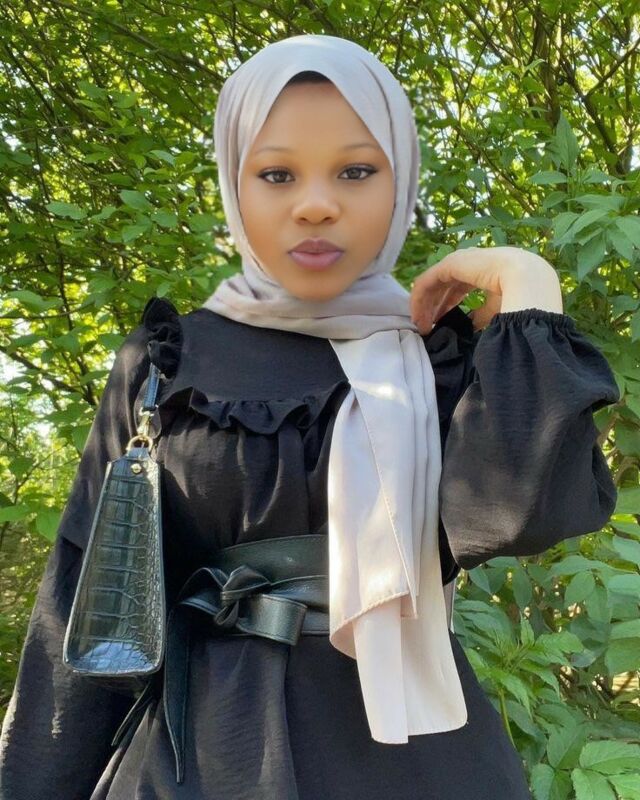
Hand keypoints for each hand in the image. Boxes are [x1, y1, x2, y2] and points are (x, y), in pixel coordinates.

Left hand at [409, 246, 559, 334]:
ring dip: (424, 305)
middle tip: (426, 328)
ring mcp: (458, 260)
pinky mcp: (449, 264)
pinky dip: (419, 299)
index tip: (440, 324)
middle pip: (442, 285)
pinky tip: (417, 316)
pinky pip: (426, 282)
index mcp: (481, 270)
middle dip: (432, 307)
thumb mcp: (496, 307)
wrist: (527, 281)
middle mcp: (468, 263)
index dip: (446, 305)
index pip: (457, 287)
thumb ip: (480, 314)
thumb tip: (470, 325)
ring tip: (420, 325)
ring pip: (432, 284)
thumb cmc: (519, 295)